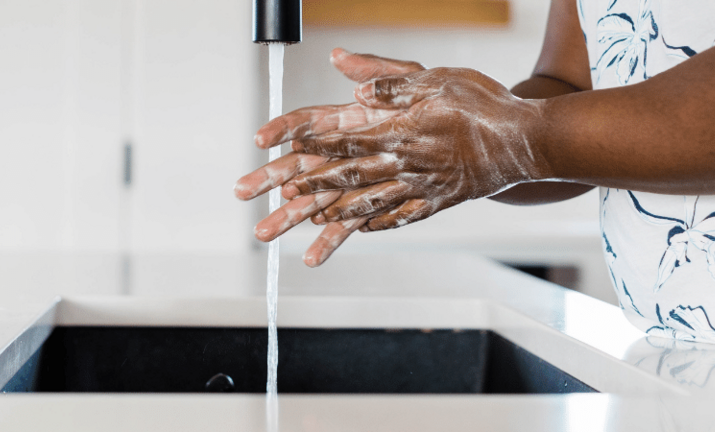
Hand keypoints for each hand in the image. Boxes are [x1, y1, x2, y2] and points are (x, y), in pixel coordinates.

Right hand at [235, 49, 425, 266]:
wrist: (473, 144)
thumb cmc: (440, 108)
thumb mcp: (411, 80)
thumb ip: (375, 71)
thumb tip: (340, 57)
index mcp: (346, 123)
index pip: (305, 124)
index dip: (282, 130)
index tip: (261, 139)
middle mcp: (342, 154)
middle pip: (298, 168)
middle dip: (268, 180)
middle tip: (241, 191)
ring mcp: (353, 183)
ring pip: (314, 201)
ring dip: (289, 218)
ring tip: (264, 234)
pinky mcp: (370, 205)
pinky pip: (347, 224)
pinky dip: (331, 239)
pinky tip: (314, 255)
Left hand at [285, 66, 547, 231]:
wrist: (529, 140)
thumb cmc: (484, 102)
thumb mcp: (437, 78)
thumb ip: (392, 82)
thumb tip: (355, 85)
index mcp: (401, 132)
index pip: (347, 141)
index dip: (315, 146)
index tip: (287, 150)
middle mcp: (406, 164)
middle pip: (349, 178)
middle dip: (312, 188)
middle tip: (285, 197)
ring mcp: (422, 187)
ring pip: (371, 204)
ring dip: (338, 215)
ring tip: (313, 224)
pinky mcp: (440, 201)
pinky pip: (404, 217)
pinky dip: (381, 224)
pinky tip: (365, 229)